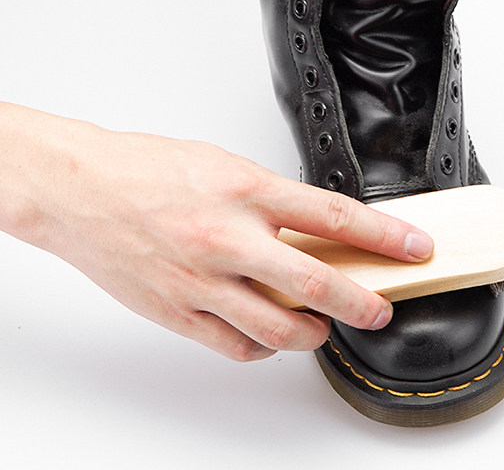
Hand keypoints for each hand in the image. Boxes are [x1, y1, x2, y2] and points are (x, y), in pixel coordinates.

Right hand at [1, 104, 433, 360]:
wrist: (80, 189)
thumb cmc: (148, 169)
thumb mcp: (224, 165)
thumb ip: (271, 199)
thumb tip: (314, 228)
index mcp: (246, 190)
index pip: (334, 216)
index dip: (384, 235)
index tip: (414, 247)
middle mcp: (229, 238)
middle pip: (316, 282)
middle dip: (362, 302)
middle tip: (381, 308)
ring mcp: (202, 280)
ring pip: (277, 329)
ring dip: (312, 334)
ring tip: (323, 328)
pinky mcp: (177, 311)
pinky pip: (234, 345)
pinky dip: (261, 347)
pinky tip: (267, 336)